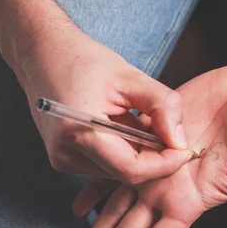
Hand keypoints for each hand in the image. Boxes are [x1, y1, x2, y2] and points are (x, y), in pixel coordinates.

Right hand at [16, 25, 192, 183]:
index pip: (132, 170)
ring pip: (118, 172)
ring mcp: (62, 159)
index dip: (164, 164)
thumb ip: (162, 106)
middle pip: (127, 173)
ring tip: (138, 120)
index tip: (184, 149)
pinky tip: (122, 126)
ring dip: (138, 153)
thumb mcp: (130, 77)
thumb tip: (180, 141)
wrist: (42, 54)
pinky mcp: (64, 159)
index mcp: (80, 131)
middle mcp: (66, 153)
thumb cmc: (83, 60)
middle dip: (154, 157)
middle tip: (167, 130)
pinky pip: (105, 166)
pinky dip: (123, 152)